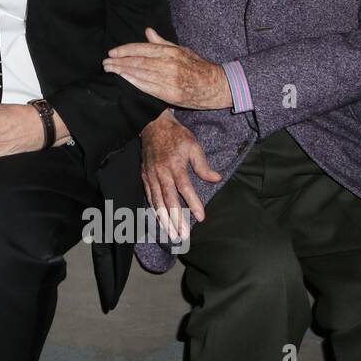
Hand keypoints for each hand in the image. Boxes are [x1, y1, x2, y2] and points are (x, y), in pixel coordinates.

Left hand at [103, 28, 232, 109]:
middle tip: (105, 63)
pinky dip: (134, 82)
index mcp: (171, 52)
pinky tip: (124, 80)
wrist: (216, 85)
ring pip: (140, 74)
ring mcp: (169, 79)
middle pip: (138, 62)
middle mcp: (169, 64)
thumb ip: (162, 43)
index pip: (143, 49)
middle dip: (119, 62)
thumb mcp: (182, 50)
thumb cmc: (198, 67)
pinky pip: (148, 87)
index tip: (112, 53)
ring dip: (122, 72)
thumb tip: (148, 32)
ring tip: (110, 70)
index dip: (125, 50)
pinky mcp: (170, 94)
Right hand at [139, 109, 221, 241]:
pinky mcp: (144, 175)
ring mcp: (151, 175)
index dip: (193, 203)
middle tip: (182, 236)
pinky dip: (153, 209)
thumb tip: (216, 179)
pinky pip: (149, 195)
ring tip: (170, 234)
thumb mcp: (193, 146)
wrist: (152, 125)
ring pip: (156, 201)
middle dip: (176, 219)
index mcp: (175, 165)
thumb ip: (203, 165)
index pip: (184, 187)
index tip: (200, 217)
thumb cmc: (176, 135)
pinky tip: (159, 220)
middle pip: (168, 199)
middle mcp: (161, 172)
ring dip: (163, 219)